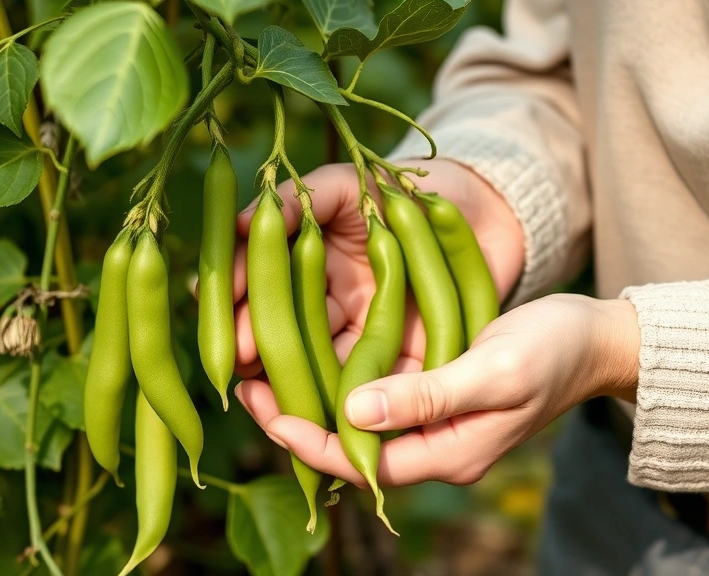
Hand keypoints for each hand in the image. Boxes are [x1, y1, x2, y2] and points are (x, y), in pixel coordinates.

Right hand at [230, 159, 524, 377]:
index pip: (264, 294)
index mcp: (313, 272)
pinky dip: (351, 400)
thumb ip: (300, 199)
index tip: (221, 317)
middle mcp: (334, 311)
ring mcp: (369, 337)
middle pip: (286, 339)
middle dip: (258, 352)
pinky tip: (329, 408)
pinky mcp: (408, 363)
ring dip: (294, 385)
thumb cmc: (411, 189)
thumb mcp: (350, 185)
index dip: (240, 306)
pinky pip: (375, 386)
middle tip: (236, 363)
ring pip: (323, 370)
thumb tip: (238, 222)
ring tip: (267, 396)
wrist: (487, 209)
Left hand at [236, 294, 640, 486]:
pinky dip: (342, 376)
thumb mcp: (493, 369)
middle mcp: (435, 446)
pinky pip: (378, 396)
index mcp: (449, 453)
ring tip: (267, 366)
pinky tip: (315, 349)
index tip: (264, 408)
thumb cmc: (553, 351)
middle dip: (298, 420)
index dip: (309, 440)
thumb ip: (428, 395)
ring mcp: (435, 423)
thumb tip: (354, 412)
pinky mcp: (437, 396)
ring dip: (315, 395)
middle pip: (351, 446)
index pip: (362, 461)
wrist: (597, 339)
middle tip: (247, 383)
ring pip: (359, 421)